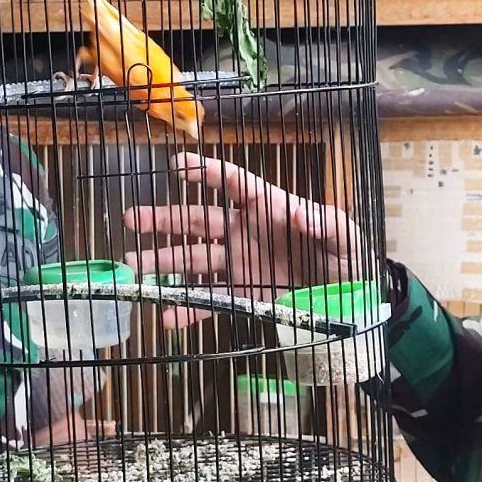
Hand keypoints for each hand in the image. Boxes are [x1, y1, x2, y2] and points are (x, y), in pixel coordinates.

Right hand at [121, 155, 369, 326]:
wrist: (348, 298)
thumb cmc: (346, 257)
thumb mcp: (345, 237)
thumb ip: (327, 222)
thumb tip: (300, 214)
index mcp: (267, 207)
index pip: (233, 183)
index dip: (206, 172)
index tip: (177, 165)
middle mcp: (245, 232)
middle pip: (199, 220)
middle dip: (165, 220)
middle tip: (133, 219)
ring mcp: (239, 263)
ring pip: (194, 259)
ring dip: (164, 262)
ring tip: (134, 267)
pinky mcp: (242, 294)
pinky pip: (210, 299)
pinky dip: (188, 309)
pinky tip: (167, 316)